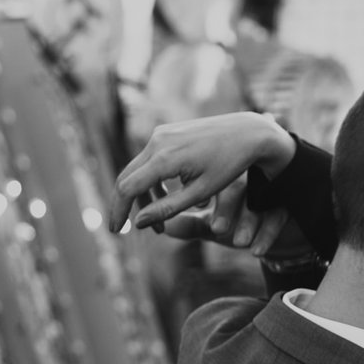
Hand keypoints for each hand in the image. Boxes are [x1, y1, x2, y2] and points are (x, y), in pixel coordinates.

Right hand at [112, 111, 295, 239]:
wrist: (248, 133)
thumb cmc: (229, 165)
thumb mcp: (200, 192)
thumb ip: (168, 208)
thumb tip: (139, 222)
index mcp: (164, 159)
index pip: (128, 188)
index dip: (119, 211)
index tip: (116, 231)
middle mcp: (157, 142)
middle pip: (126, 177)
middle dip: (125, 205)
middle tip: (125, 229)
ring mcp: (160, 134)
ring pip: (138, 169)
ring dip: (142, 195)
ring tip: (157, 220)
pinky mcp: (166, 132)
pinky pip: (150, 159)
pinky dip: (151, 180)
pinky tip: (163, 196)